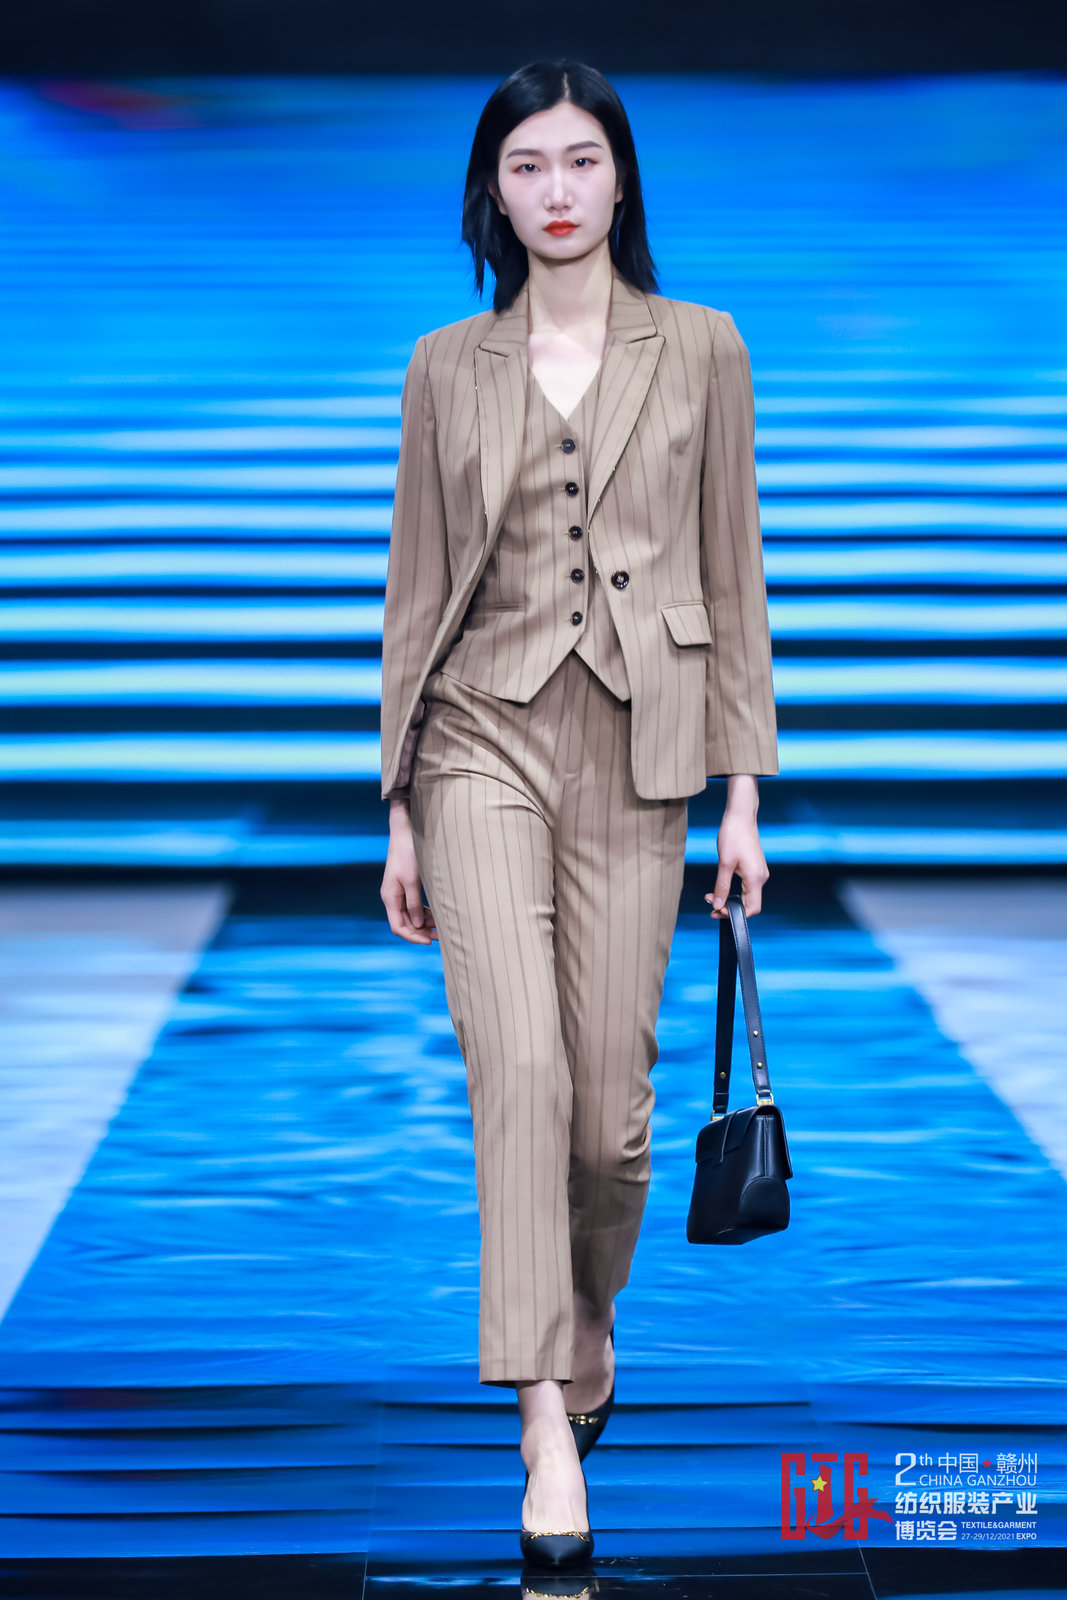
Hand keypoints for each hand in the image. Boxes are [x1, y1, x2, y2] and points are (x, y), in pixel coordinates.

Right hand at [381, 802, 436, 944]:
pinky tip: (435, 915)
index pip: (398, 927)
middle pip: (404, 923)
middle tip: (440, 936)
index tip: (429, 942)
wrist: (405, 833)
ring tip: (441, 927)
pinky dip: (423, 913)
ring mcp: (397, 892)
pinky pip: (412, 906)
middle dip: (421, 932)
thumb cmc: (408, 854)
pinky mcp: (404, 886)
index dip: (413, 937)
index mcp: (390, 898)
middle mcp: (391, 897)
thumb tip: (418, 925)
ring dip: (423, 924)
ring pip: (409, 916)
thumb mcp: (412, 880)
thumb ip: (413, 903)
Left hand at [704, 776, 768, 918]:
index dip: (735, 915)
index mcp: (756, 878)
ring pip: (746, 895)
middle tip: (710, 904)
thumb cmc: (733, 835)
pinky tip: (721, 887)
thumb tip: (717, 905)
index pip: (752, 908)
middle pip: (749, 904)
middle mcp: (761, 877)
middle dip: (729, 907)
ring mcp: (759, 872)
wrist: (741, 816)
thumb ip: (721, 886)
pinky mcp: (754, 868)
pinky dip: (733, 891)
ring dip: (729, 899)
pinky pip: (746, 886)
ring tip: (711, 896)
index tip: (717, 912)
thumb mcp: (724, 863)